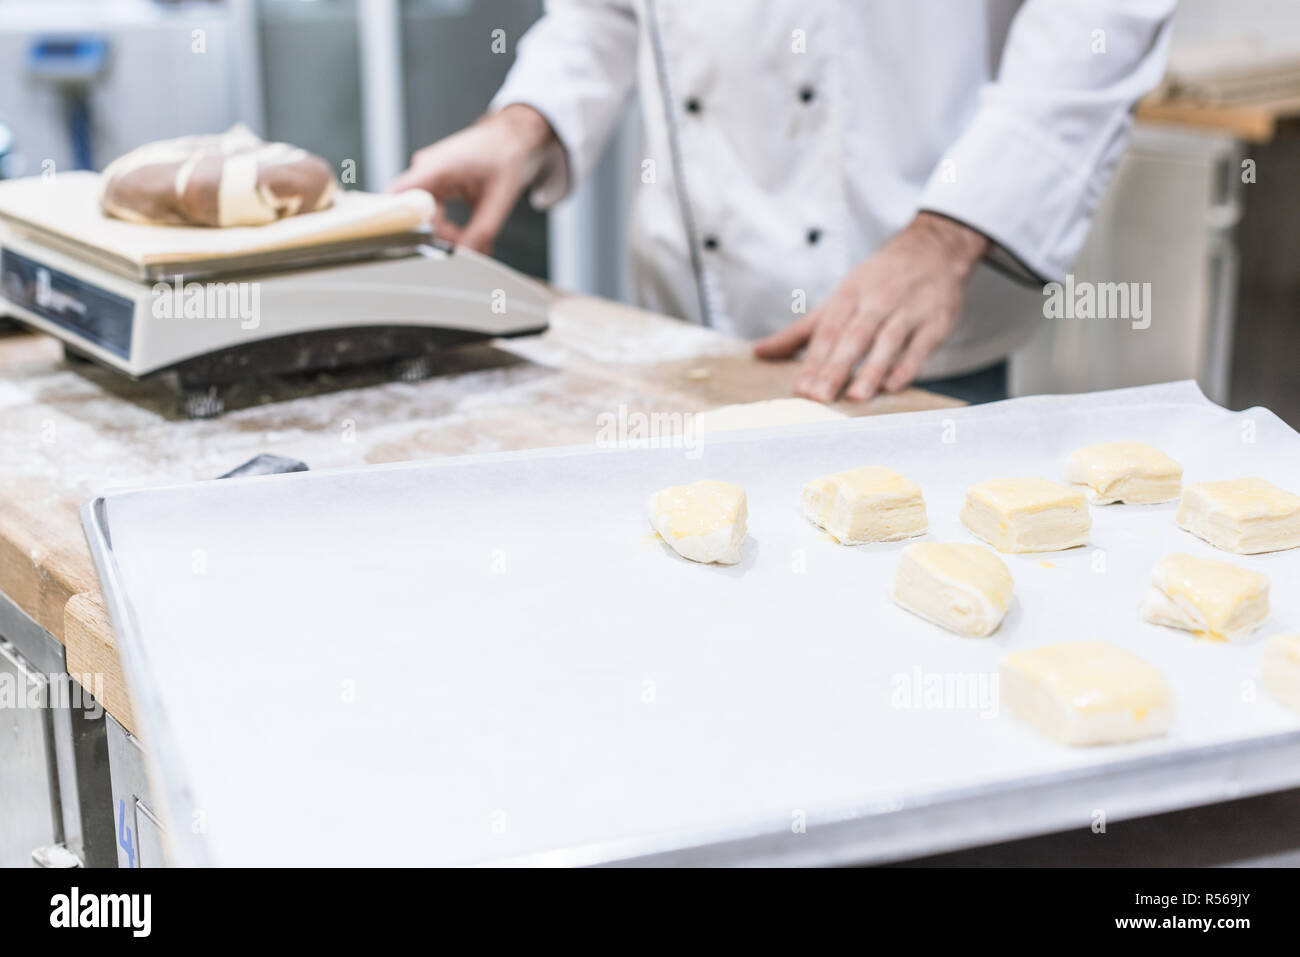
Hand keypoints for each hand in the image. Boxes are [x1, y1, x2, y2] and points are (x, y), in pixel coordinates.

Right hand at [389, 104, 556, 253]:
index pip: (402, 196)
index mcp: (438, 165)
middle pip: (415, 214)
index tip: (408, 245)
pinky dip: (449, 227)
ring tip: (473, 239)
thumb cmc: (507, 153)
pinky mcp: (435, 184)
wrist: (512, 136)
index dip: (398, 222)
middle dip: (439, 236)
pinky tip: (468, 233)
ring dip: (447, 234)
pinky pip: (433, 213)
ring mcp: (428, 176)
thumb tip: (466, 254)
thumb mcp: (501, 196)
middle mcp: (426, 169)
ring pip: (424, 217)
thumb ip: (481, 230)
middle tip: (468, 246)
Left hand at [753, 213, 987, 401]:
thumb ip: (800, 331)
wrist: (934, 249)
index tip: (800, 388)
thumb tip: (759, 352)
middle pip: (854, 336)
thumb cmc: (878, 281)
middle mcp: (877, 300)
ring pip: (888, 340)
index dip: (814, 360)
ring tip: (855, 396)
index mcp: (849, 295)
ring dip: (872, 369)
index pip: (828, 331)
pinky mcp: (936, 321)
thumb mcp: (838, 298)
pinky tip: (893, 386)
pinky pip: (921, 345)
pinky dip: (908, 366)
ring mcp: (909, 310)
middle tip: (820, 397)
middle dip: (836, 367)